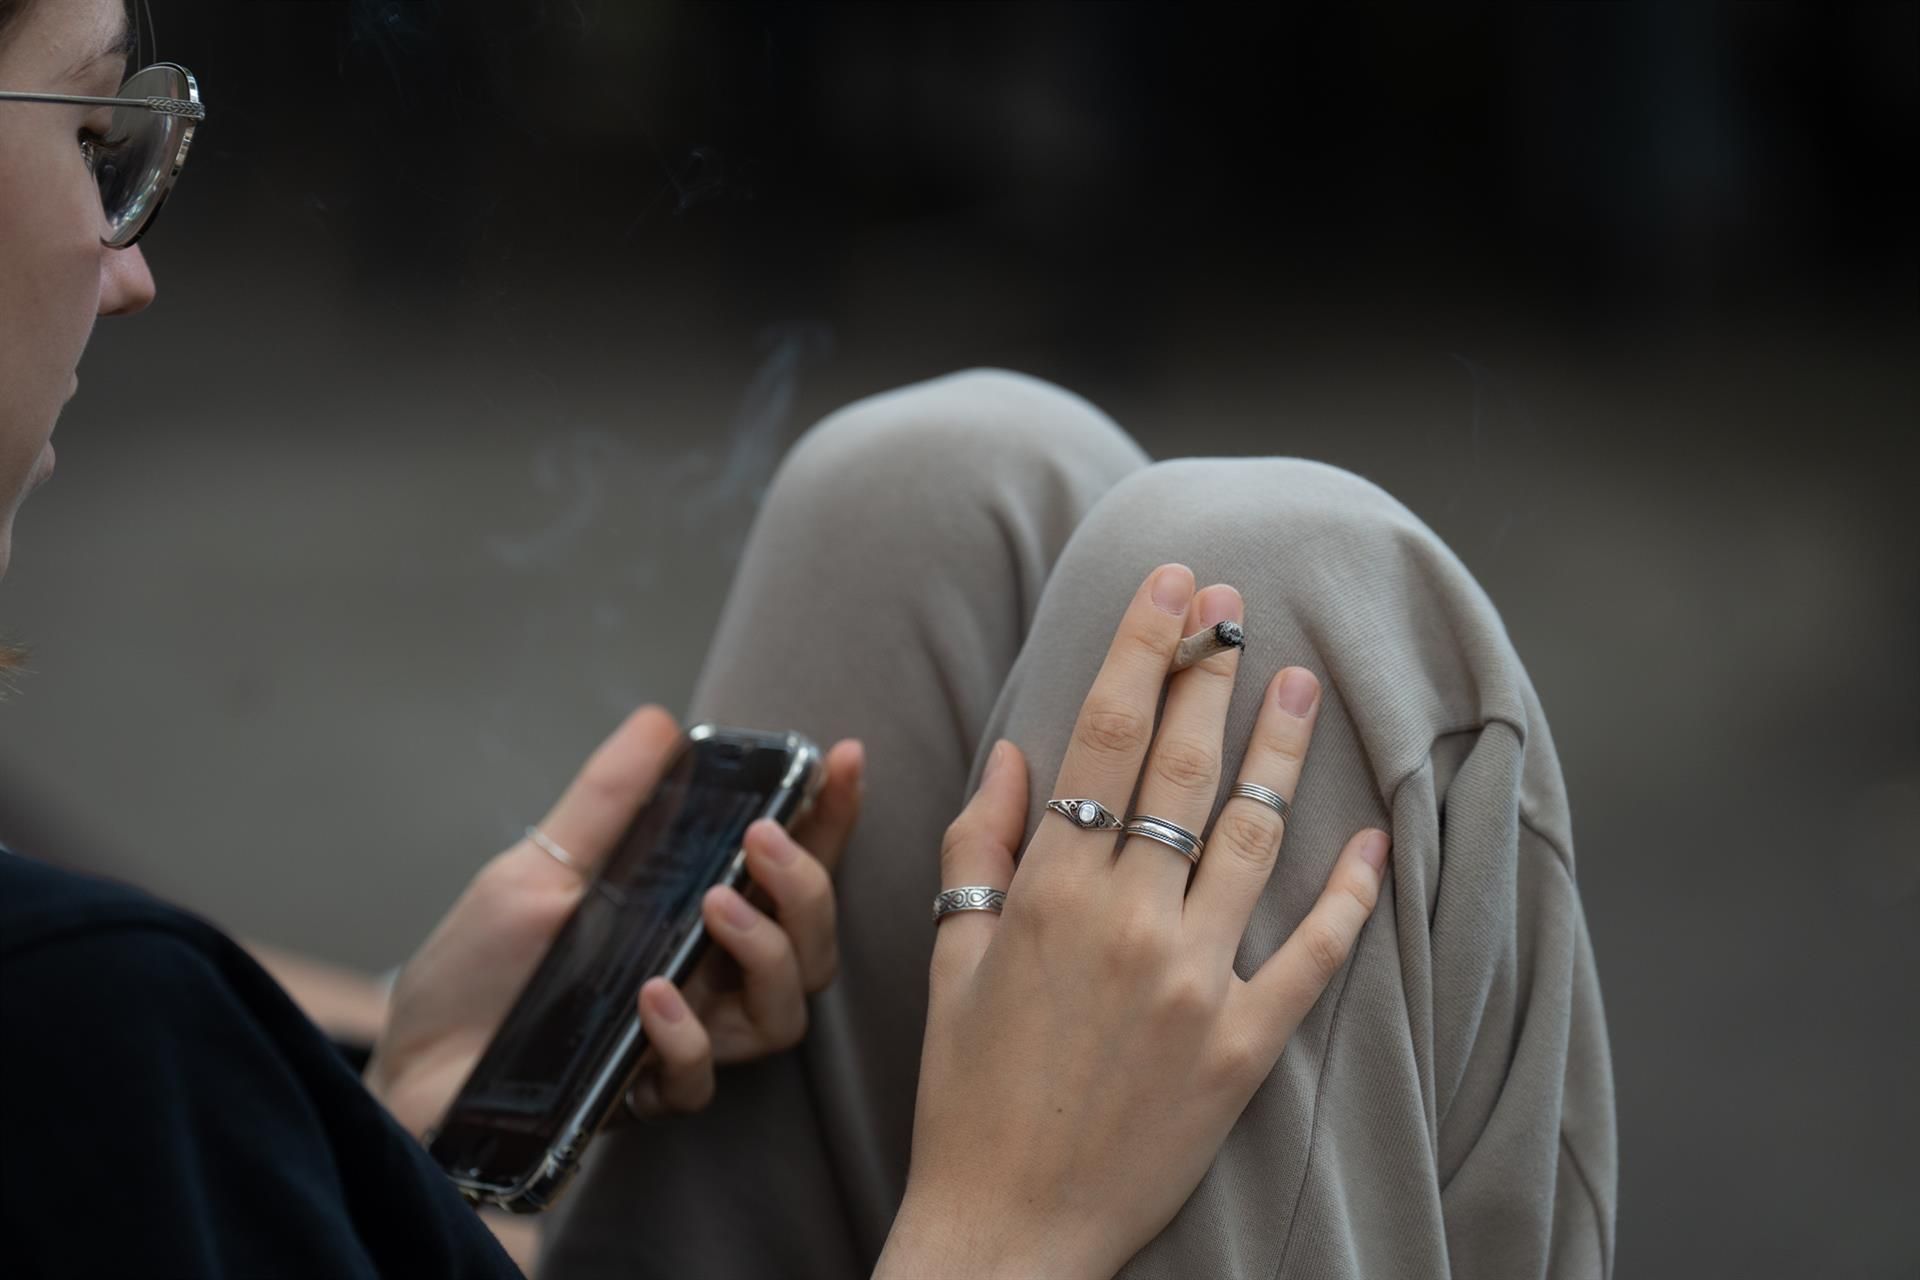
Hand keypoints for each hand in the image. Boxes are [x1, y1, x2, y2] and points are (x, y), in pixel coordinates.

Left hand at [364, 706, 862, 1138]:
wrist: (406, 1061)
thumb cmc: (476, 968)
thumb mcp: (539, 866)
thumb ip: (606, 802)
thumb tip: (660, 721)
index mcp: (691, 916)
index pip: (786, 867)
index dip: (830, 818)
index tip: (845, 760)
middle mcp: (705, 978)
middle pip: (812, 946)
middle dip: (809, 887)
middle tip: (762, 842)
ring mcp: (682, 1039)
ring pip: (783, 1015)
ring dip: (767, 953)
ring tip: (715, 907)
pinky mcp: (643, 1095)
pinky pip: (703, 1077)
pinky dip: (688, 1035)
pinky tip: (652, 997)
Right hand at [875, 565, 1390, 1279]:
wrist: (1008, 1228)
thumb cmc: (966, 1094)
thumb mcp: (950, 961)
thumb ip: (979, 847)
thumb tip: (1014, 754)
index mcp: (1046, 895)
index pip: (1103, 739)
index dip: (1143, 650)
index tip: (1173, 589)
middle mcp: (1125, 922)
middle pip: (1182, 767)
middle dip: (1211, 672)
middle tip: (1238, 604)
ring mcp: (1193, 984)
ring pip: (1253, 837)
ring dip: (1280, 750)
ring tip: (1302, 682)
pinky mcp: (1243, 1047)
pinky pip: (1311, 954)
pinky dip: (1349, 894)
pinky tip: (1373, 839)